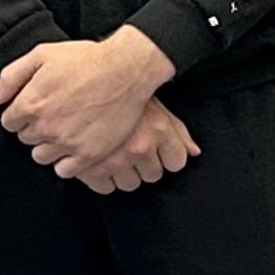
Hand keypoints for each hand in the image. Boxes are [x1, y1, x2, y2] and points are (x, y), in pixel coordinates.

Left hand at [0, 26, 173, 174]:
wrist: (126, 69)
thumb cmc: (86, 59)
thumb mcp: (42, 54)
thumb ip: (11, 76)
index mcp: (30, 103)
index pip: (9, 122)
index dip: (21, 113)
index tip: (35, 108)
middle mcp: (45, 126)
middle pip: (26, 139)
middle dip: (35, 128)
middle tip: (54, 115)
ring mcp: (67, 142)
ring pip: (42, 156)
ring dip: (48, 146)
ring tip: (64, 131)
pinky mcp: (89, 153)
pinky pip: (64, 170)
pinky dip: (66, 162)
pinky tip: (74, 146)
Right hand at [63, 99, 197, 194]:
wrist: (80, 87)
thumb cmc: (118, 93)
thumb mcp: (154, 105)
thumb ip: (178, 131)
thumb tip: (194, 152)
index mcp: (158, 130)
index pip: (176, 163)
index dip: (167, 157)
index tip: (156, 150)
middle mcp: (140, 147)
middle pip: (153, 176)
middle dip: (144, 164)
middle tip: (131, 149)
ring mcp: (115, 160)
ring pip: (130, 184)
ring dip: (124, 173)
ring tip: (115, 154)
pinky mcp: (91, 170)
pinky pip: (105, 188)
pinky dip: (102, 178)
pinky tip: (100, 162)